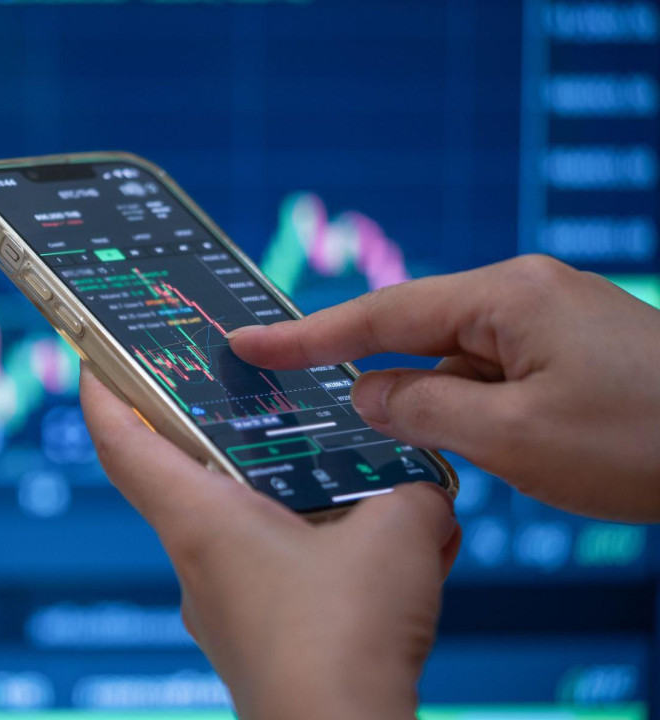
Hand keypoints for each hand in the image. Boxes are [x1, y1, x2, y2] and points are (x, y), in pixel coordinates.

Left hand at [80, 367, 460, 719]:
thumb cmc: (346, 640)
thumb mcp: (399, 536)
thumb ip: (412, 491)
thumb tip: (422, 492)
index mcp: (199, 519)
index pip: (120, 441)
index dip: (102, 389)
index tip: (95, 354)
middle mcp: (196, 561)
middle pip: (186, 477)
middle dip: (223, 435)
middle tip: (257, 397)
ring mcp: (222, 608)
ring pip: (242, 530)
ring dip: (290, 503)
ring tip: (361, 489)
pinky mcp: (256, 642)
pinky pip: (278, 578)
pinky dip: (319, 557)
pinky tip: (383, 562)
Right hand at [230, 255, 659, 521]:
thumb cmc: (643, 442)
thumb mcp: (513, 438)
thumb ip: (422, 410)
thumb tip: (368, 393)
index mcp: (505, 298)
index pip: (379, 315)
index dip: (306, 335)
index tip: (246, 341)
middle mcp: (526, 293)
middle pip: (419, 334)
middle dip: (382, 380)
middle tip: (334, 413)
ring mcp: (555, 318)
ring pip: (461, 361)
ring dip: (444, 407)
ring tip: (464, 451)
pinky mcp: (577, 347)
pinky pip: (499, 372)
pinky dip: (480, 409)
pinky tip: (502, 448)